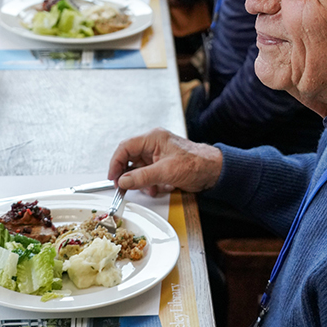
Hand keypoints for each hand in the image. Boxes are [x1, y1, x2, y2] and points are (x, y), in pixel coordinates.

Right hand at [108, 128, 222, 196]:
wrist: (213, 171)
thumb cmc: (195, 163)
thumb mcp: (166, 172)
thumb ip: (142, 177)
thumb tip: (123, 181)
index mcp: (153, 138)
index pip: (125, 147)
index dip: (116, 162)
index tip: (112, 177)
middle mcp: (153, 144)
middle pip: (130, 158)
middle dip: (128, 174)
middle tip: (123, 187)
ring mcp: (157, 155)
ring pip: (138, 169)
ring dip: (141, 181)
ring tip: (149, 188)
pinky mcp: (161, 165)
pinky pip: (147, 174)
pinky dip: (149, 183)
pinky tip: (157, 188)